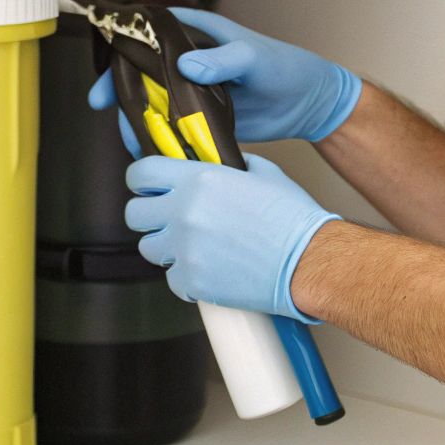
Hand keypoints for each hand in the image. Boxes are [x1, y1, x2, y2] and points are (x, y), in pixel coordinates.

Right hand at [88, 8, 362, 143]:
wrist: (310, 104)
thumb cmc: (286, 68)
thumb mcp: (255, 58)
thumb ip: (223, 60)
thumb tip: (186, 66)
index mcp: (196, 35)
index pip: (149, 35)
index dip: (122, 50)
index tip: (105, 73)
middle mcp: (188, 60)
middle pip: (142, 72)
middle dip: (122, 92)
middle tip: (108, 112)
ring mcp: (193, 90)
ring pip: (154, 102)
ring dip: (139, 119)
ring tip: (134, 140)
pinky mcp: (201, 117)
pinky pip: (173, 127)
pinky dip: (161, 138)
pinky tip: (152, 152)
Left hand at [123, 153, 340, 322]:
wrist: (310, 260)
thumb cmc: (292, 217)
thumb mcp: (261, 173)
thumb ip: (227, 166)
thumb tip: (212, 164)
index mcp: (198, 179)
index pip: (140, 173)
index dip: (141, 179)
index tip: (147, 186)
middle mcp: (184, 212)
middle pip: (134, 214)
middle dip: (148, 215)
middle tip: (168, 219)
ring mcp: (185, 249)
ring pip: (148, 248)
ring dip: (165, 247)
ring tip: (192, 247)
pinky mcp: (192, 280)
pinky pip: (171, 279)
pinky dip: (185, 277)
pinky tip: (208, 269)